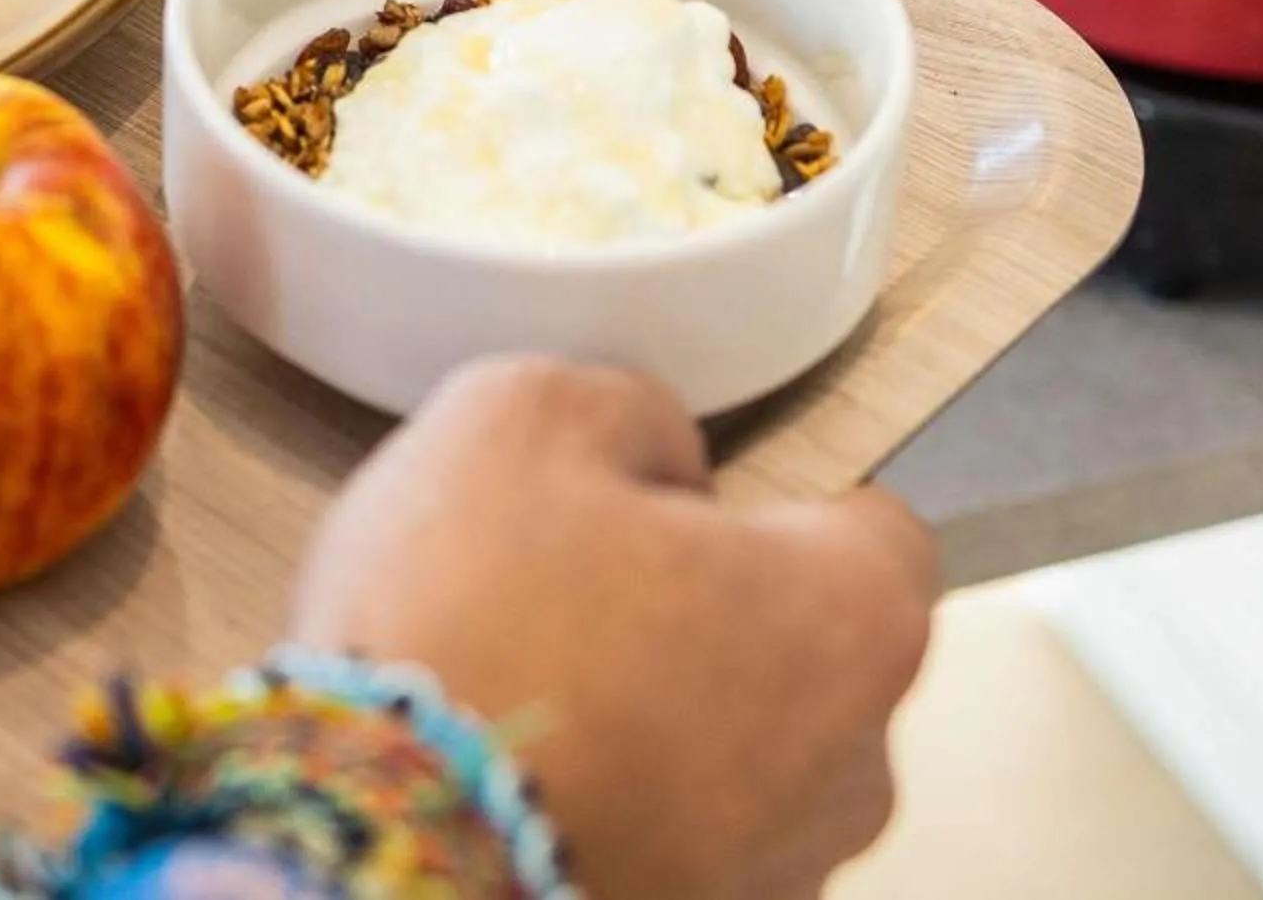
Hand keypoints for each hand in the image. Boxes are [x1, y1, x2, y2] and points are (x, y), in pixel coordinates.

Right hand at [289, 358, 936, 899]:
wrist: (383, 842)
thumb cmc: (469, 631)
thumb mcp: (522, 418)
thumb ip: (628, 408)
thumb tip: (655, 452)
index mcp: (851, 619)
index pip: (879, 535)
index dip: (768, 504)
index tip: (677, 505)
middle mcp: (853, 769)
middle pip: (807, 657)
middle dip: (708, 618)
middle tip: (572, 589)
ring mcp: (776, 876)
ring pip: (740, 759)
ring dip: (659, 721)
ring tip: (524, 688)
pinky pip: (675, 838)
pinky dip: (615, 805)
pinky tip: (514, 770)